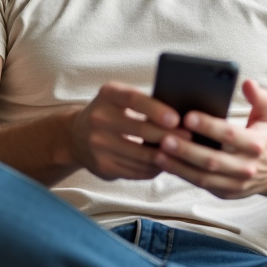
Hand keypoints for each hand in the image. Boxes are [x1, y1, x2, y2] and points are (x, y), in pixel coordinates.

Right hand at [70, 82, 185, 180]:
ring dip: (165, 155)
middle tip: (190, 138)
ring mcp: (98, 145)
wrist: (76, 136)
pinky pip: (136, 171)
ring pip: (141, 155)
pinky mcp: (102, 166)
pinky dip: (154, 168)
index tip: (176, 118)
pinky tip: (166, 164)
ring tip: (183, 152)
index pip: (134, 99)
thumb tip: (183, 114)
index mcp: (107, 95)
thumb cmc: (111, 112)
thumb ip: (145, 102)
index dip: (156, 109)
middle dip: (168, 135)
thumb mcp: (120, 98)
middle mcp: (98, 118)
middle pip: (140, 130)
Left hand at [153, 79, 266, 197]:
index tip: (187, 116)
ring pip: (203, 176)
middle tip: (164, 138)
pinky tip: (166, 163)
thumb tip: (248, 83)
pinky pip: (201, 184)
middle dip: (187, 149)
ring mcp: (236, 183)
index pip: (229, 134)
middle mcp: (246, 166)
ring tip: (158, 152)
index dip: (208, 126)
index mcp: (256, 144)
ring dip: (179, 166)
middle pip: (212, 159)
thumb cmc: (265, 138)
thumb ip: (260, 98)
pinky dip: (182, 174)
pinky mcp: (226, 192)